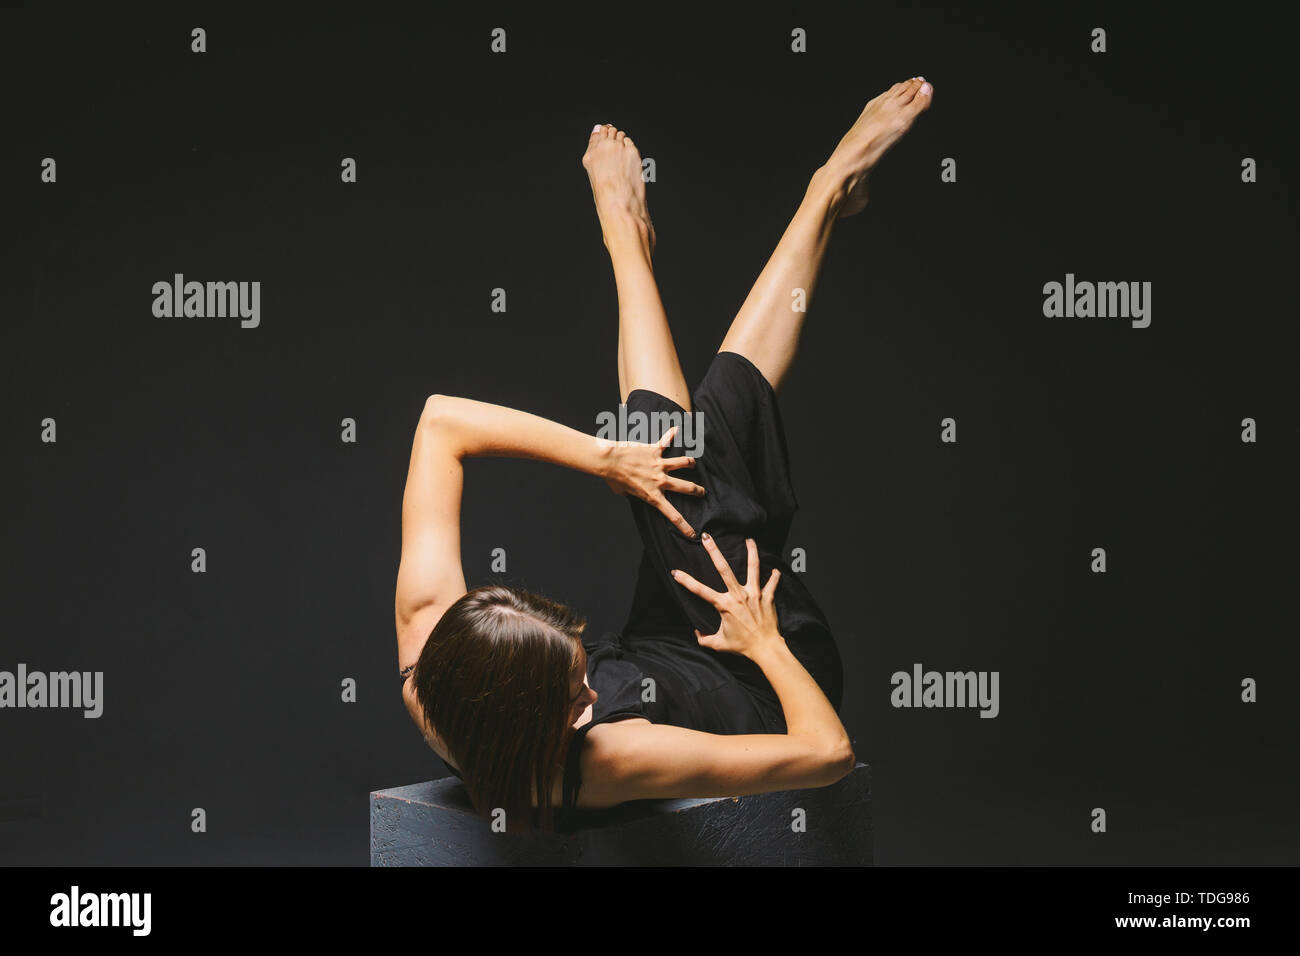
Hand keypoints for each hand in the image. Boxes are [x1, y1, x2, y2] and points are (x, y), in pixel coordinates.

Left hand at [601, 425, 704, 538]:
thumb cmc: (612, 478)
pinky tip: (676, 428)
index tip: (693, 534)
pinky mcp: (654, 451)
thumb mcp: (622, 492)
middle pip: (686, 487)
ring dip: (689, 463)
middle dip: (697, 491)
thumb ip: (629, 493)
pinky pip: (665, 441)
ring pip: (682, 463)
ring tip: (693, 464)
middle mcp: (660, 480)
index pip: (672, 514)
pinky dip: (671, 434)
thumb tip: (628, 492)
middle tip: (702, 492)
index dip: (684, 526)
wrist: (609, 461)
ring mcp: (659, 465)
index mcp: (652, 495)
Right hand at [670, 536, 782, 657]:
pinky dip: (774, 576)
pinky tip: (775, 569)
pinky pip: (772, 583)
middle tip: (706, 537)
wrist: (765, 648)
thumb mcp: (719, 644)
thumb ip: (704, 639)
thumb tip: (697, 633)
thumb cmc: (743, 647)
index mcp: (724, 605)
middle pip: (724, 569)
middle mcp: (738, 595)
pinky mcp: (767, 597)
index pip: (700, 590)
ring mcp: (754, 594)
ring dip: (751, 552)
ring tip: (749, 540)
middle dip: (714, 551)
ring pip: (753, 568)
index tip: (675, 572)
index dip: (686, 581)